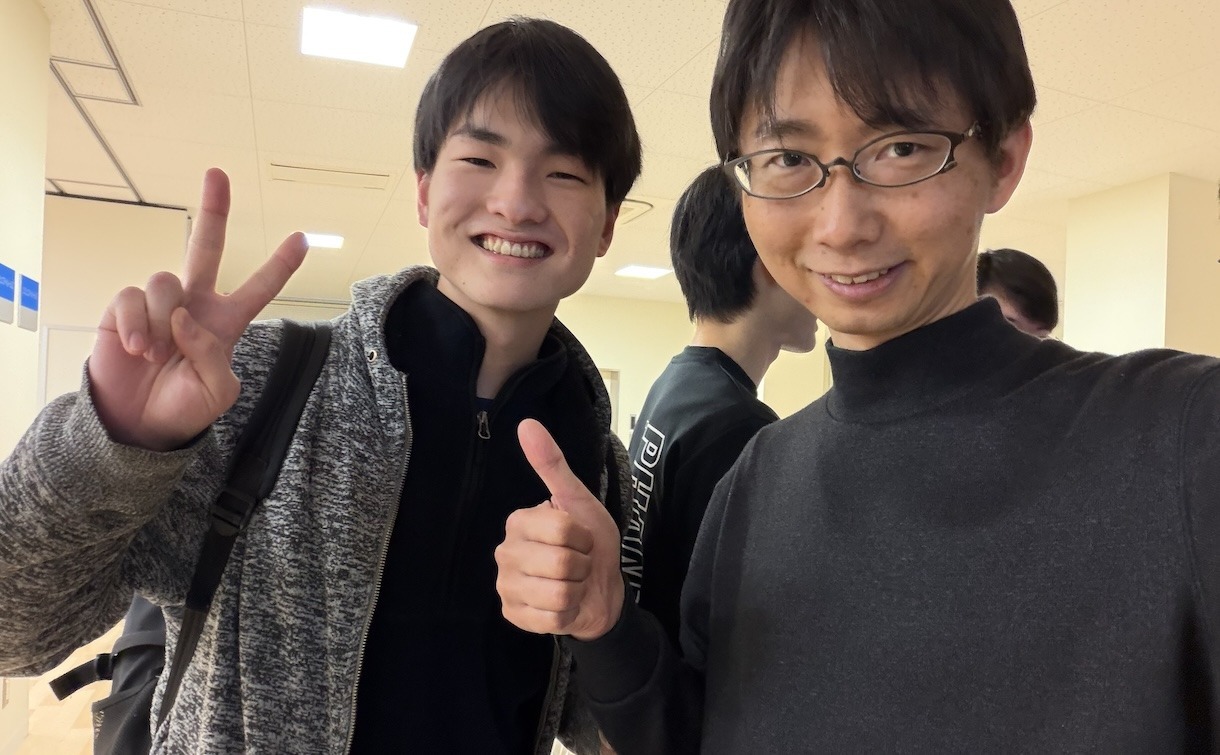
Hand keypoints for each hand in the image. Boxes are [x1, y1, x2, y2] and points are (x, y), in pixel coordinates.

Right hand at [88, 168, 307, 450]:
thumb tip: (187, 318)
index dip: (280, 266)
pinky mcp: (125, 307)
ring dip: (163, 321)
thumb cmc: (183, 407)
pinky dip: (138, 325)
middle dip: (213, 210)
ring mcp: (160, 303)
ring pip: (167, 282)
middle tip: (217, 174)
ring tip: (156, 354)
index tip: (302, 238)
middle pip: (206, 247)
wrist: (137, 423)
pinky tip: (137, 348)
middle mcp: (195, 304)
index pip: (259, 289)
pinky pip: (134, 297)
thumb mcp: (216, 392)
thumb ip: (213, 356)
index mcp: (226, 323)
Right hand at [496, 419, 623, 640]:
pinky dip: (568, 613)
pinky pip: (551, 618)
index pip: (561, 529)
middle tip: (578, 563)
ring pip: (557, 593)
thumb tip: (527, 423)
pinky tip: (564, 605)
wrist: (602, 589)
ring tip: (572, 583)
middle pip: (561, 563)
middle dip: (582, 565)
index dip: (583, 537)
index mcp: (518, 522)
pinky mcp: (513, 616)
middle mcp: (504, 553)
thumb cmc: (591, 543)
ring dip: (577, 590)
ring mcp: (506, 586)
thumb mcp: (578, 501)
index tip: (581, 538)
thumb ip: (553, 465)